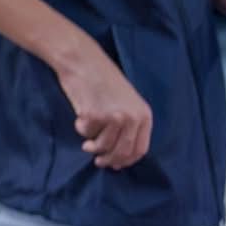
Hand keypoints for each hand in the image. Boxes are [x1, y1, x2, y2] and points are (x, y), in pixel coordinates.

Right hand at [53, 43, 152, 169]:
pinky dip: (81, 128)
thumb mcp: (127, 102)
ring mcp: (113, 117)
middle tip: (98, 161)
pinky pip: (85, 132)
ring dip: (92, 146)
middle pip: (122, 152)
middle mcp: (131, 118)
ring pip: (102, 146)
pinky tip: (80, 116)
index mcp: (144, 115)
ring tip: (87, 141)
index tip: (115, 164)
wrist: (83, 60)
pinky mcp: (93, 115)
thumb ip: (129, 125)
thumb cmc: (102, 79)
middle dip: (108, 160)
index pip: (139, 149)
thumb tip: (119, 157)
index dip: (126, 161)